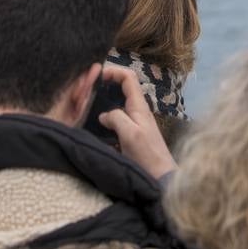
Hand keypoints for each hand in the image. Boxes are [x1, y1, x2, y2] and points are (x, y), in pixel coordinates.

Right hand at [99, 64, 175, 180]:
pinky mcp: (131, 134)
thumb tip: (104, 115)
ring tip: (87, 105)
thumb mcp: (130, 134)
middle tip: (88, 90)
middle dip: (106, 84)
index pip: (128, 77)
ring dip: (104, 101)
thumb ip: (116, 118)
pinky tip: (95, 126)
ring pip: (117, 104)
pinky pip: (117, 119)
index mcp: (139, 106)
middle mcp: (138, 111)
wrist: (160, 177)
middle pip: (122, 88)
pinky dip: (106, 117)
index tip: (97, 75)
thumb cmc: (148, 155)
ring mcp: (135, 122)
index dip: (114, 71)